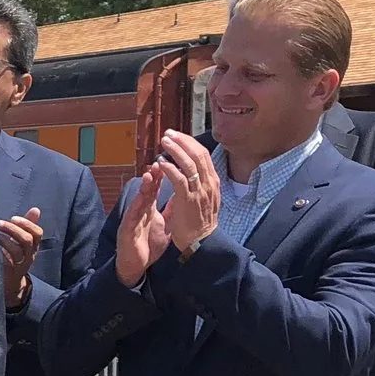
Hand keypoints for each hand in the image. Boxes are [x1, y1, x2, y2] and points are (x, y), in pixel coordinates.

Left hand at [0, 207, 44, 307]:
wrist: (9, 283)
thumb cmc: (14, 256)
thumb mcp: (22, 241)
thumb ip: (27, 225)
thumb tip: (36, 209)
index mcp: (33, 246)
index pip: (37, 233)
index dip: (27, 223)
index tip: (13, 217)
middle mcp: (29, 256)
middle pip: (27, 240)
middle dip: (13, 229)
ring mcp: (19, 266)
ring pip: (16, 251)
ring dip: (4, 240)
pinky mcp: (9, 273)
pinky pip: (5, 262)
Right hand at [113, 171, 173, 286]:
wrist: (136, 266)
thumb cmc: (148, 246)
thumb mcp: (164, 226)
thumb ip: (170, 212)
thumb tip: (179, 198)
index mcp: (149, 210)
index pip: (157, 190)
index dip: (163, 177)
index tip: (170, 163)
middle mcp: (140, 211)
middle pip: (148, 191)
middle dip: (154, 176)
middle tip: (160, 162)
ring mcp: (133, 219)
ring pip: (139, 200)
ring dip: (144, 188)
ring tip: (150, 175)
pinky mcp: (127, 230)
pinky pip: (132, 217)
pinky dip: (136, 207)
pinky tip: (140, 199)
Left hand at [155, 129, 222, 255]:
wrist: (201, 242)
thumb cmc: (199, 221)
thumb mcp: (204, 198)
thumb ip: (199, 183)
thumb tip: (190, 169)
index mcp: (212, 182)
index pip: (204, 155)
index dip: (190, 143)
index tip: (178, 136)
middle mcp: (209, 183)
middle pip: (198, 154)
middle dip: (183, 141)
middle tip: (169, 133)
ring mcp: (199, 191)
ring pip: (189, 164)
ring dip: (175, 150)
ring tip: (164, 141)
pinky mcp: (188, 200)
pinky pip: (179, 179)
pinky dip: (170, 168)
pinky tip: (161, 162)